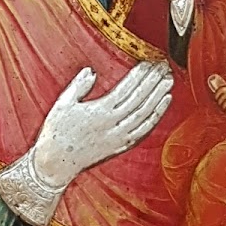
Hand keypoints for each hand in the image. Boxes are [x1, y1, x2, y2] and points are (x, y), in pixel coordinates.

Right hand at [33, 62, 173, 191]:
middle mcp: (113, 124)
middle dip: (153, 80)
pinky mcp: (122, 146)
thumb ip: (78, 86)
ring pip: (145, 113)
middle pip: (139, 99)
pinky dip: (157, 115)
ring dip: (159, 95)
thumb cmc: (57, 132)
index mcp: (99, 112)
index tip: (149, 62)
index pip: (126, 89)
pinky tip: (165, 103)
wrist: (57, 163)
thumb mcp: (62, 104)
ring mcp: (120, 137)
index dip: (140, 75)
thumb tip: (91, 71)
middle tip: (164, 65)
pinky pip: (145, 129)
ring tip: (168, 80)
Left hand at [209, 75, 225, 117]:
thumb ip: (225, 91)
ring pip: (223, 106)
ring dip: (224, 108)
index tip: (217, 99)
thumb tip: (219, 96)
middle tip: (223, 105)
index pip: (216, 94)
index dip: (217, 98)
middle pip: (219, 101)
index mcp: (225, 88)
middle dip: (220, 104)